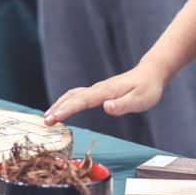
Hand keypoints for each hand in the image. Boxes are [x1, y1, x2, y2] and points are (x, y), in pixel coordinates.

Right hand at [44, 63, 166, 125]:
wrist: (150, 73)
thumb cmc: (147, 88)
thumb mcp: (140, 100)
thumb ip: (123, 105)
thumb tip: (105, 107)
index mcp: (106, 92)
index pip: (82, 101)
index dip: (67, 109)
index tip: (54, 118)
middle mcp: (98, 89)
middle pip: (72, 97)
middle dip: (57, 108)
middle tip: (45, 122)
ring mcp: (97, 89)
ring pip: (73, 95)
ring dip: (59, 104)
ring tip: (47, 116)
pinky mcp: (99, 91)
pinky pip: (77, 95)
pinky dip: (66, 101)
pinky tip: (61, 108)